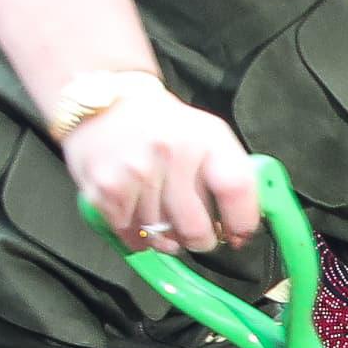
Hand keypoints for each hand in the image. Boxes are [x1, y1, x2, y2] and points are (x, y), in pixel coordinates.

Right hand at [59, 84, 257, 253]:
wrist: (105, 106)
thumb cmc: (160, 126)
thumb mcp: (206, 135)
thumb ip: (229, 176)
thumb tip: (239, 228)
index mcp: (205, 138)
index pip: (236, 189)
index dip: (242, 221)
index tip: (239, 233)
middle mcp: (171, 153)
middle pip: (196, 229)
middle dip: (201, 241)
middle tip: (198, 233)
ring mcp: (137, 173)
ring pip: (163, 239)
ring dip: (167, 238)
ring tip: (162, 214)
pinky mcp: (106, 191)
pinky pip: (133, 238)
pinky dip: (140, 237)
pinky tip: (140, 215)